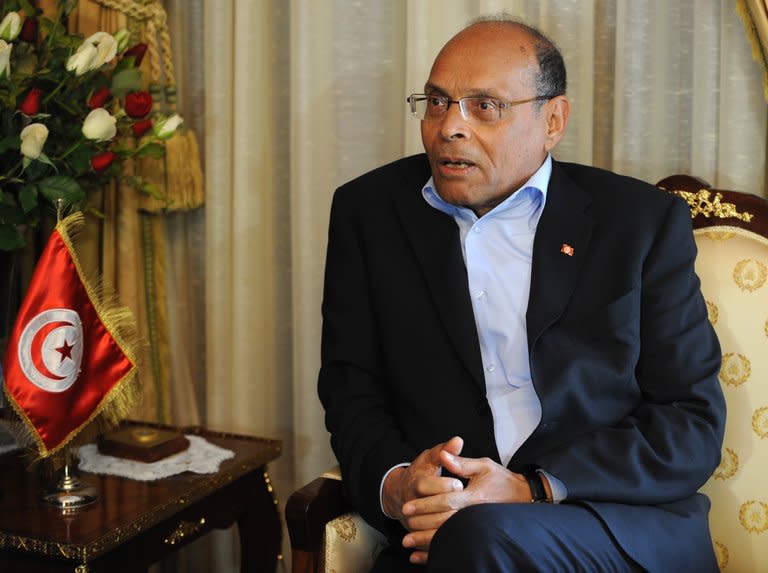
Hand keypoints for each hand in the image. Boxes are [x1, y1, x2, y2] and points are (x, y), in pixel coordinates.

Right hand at [381, 437, 464, 564]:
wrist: (402, 493)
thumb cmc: (421, 472)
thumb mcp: (429, 458)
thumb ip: (444, 451)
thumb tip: (458, 440)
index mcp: (415, 483)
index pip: (426, 485)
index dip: (443, 485)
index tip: (459, 484)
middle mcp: (411, 502)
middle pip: (428, 506)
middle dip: (447, 504)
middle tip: (464, 501)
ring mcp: (412, 519)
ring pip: (429, 526)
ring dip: (446, 524)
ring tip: (463, 519)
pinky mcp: (417, 532)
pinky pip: (428, 540)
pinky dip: (439, 540)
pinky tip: (455, 537)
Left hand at [400, 451, 551, 563]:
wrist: (522, 498)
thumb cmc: (501, 480)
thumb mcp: (483, 466)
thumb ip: (461, 462)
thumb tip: (444, 454)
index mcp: (473, 497)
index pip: (446, 501)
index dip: (426, 504)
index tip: (408, 506)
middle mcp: (473, 515)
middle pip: (443, 523)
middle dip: (421, 525)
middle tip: (403, 523)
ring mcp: (474, 527)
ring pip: (447, 537)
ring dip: (425, 541)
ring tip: (407, 542)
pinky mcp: (475, 535)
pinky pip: (454, 545)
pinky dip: (436, 552)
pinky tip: (420, 556)